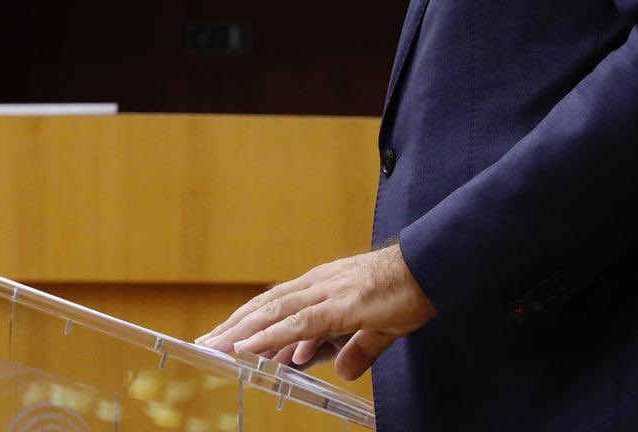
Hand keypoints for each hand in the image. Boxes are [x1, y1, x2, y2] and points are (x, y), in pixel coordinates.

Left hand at [195, 243, 435, 380]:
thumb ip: (358, 348)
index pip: (275, 302)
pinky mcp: (340, 306)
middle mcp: (316, 284)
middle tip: (206, 343)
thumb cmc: (407, 291)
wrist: (431, 268)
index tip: (224, 332)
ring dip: (241, 332)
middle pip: (265, 306)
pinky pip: (298, 324)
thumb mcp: (378, 326)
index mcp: (322, 286)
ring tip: (216, 347)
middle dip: (233, 326)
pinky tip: (249, 348)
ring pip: (273, 313)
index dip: (247, 317)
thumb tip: (345, 370)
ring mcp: (326, 292)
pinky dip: (270, 336)